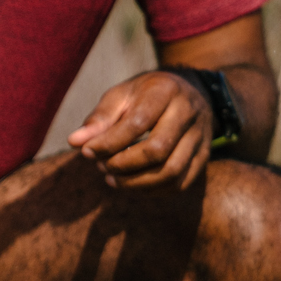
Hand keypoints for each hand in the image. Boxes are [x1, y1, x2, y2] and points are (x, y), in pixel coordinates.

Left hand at [68, 69, 216, 191]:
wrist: (191, 92)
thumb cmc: (147, 95)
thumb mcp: (122, 95)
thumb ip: (100, 118)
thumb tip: (75, 142)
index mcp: (166, 90)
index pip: (138, 123)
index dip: (109, 142)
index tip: (86, 152)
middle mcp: (189, 112)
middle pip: (158, 150)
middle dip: (123, 165)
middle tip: (102, 167)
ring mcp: (201, 136)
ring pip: (172, 172)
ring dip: (136, 183)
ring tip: (113, 179)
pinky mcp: (205, 156)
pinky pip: (180, 183)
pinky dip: (152, 191)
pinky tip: (133, 184)